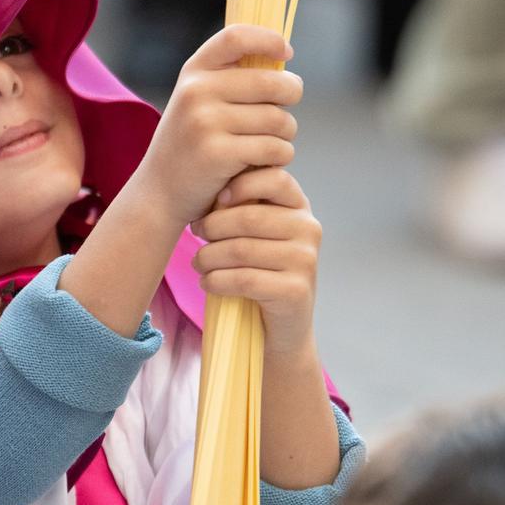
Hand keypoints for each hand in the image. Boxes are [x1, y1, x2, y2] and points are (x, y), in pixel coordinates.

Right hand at [129, 24, 303, 228]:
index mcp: (193, 72)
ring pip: (279, 119)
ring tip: (274, 143)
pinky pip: (274, 148)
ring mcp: (205, 122)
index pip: (236, 36)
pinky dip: (281, 157)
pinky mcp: (219, 154)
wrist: (158, 193)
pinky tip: (268, 162)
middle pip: (271, 83)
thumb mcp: (197, 103)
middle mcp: (197, 91)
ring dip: (287, 133)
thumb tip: (283, 63)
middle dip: (291, 96)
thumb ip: (230, 80)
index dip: (268, 38)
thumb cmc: (191, 145)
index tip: (286, 51)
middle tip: (285, 114)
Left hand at [190, 165, 321, 357]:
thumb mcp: (256, 233)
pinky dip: (217, 281)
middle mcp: (309, 229)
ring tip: (198, 263)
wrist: (282, 325)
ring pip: (241, 250)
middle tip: (195, 234)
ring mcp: (306, 260)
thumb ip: (244, 206)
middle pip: (249, 217)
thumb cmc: (261, 270)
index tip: (218, 200)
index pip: (275, 178)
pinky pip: (244, 279)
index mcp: (300, 207)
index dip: (241, 184)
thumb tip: (212, 186)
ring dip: (208, 257)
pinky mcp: (296, 290)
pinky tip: (208, 283)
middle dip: (213, 226)